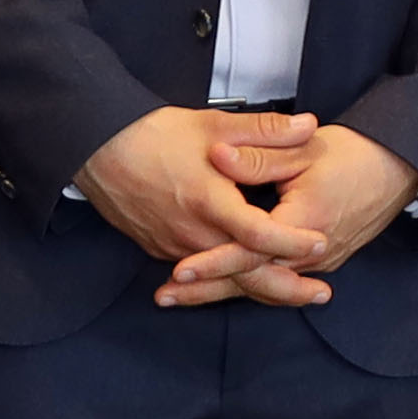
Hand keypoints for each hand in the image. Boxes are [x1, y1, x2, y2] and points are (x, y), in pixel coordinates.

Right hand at [82, 104, 322, 270]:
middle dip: (287, 288)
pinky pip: (201, 272)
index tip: (321, 242)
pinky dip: (228, 278)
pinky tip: (251, 278)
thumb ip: (264, 131)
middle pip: (245, 275)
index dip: (293, 242)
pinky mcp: (161, 249)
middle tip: (321, 293)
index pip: (259, 236)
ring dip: (260, 286)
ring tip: (296, 291)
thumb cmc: (151, 136)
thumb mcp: (213, 125)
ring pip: (223, 278)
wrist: (96, 149)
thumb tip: (308, 125)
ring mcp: (174, 246)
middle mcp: (191, 233)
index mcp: (208, 202)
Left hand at [166, 125, 417, 306]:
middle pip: (251, 281)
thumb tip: (218, 156)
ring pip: (263, 286)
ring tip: (182, 297)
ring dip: (222, 292)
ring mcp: (318, 262)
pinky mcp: (320, 262)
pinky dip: (247, 286)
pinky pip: (278, 280)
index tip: (179, 272)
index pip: (250, 253)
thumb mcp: (303, 149)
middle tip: (164, 297)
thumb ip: (257, 154)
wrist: (398, 169)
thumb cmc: (354, 155)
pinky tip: (220, 288)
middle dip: (206, 292)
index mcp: (304, 224)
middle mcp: (312, 253)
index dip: (212, 263)